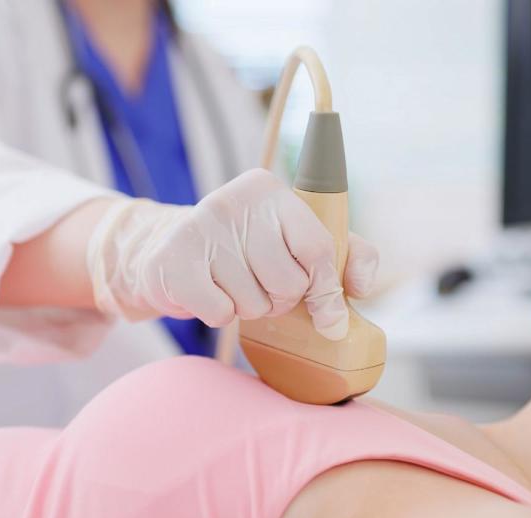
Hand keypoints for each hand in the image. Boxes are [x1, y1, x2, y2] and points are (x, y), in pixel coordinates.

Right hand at [86, 169, 377, 339]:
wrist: (167, 250)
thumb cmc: (245, 249)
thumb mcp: (295, 240)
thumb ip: (343, 255)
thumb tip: (363, 287)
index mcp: (270, 190)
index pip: (317, 248)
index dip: (327, 289)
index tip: (327, 314)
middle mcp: (234, 201)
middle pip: (288, 283)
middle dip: (280, 299)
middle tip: (261, 284)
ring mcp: (200, 228)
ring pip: (254, 303)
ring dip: (247, 307)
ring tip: (231, 284)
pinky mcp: (173, 260)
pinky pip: (221, 314)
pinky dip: (219, 314)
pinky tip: (209, 291)